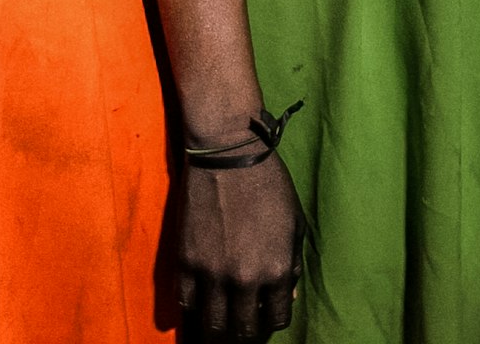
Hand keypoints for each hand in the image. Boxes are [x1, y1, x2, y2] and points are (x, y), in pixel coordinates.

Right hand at [177, 151, 301, 338]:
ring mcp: (211, 273)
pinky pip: (186, 303)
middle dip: (246, 329)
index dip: (274, 317)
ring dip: (219, 324)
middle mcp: (244, 278)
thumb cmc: (269, 184)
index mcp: (276, 269)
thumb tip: (286, 294)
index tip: (268, 310)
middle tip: (244, 320)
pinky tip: (202, 297)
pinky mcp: (185, 261)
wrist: (228, 154)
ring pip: (212, 324)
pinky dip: (194, 305)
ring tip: (222, 316)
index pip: (277, 319)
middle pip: (242, 329)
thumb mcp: (294, 223)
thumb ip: (291, 263)